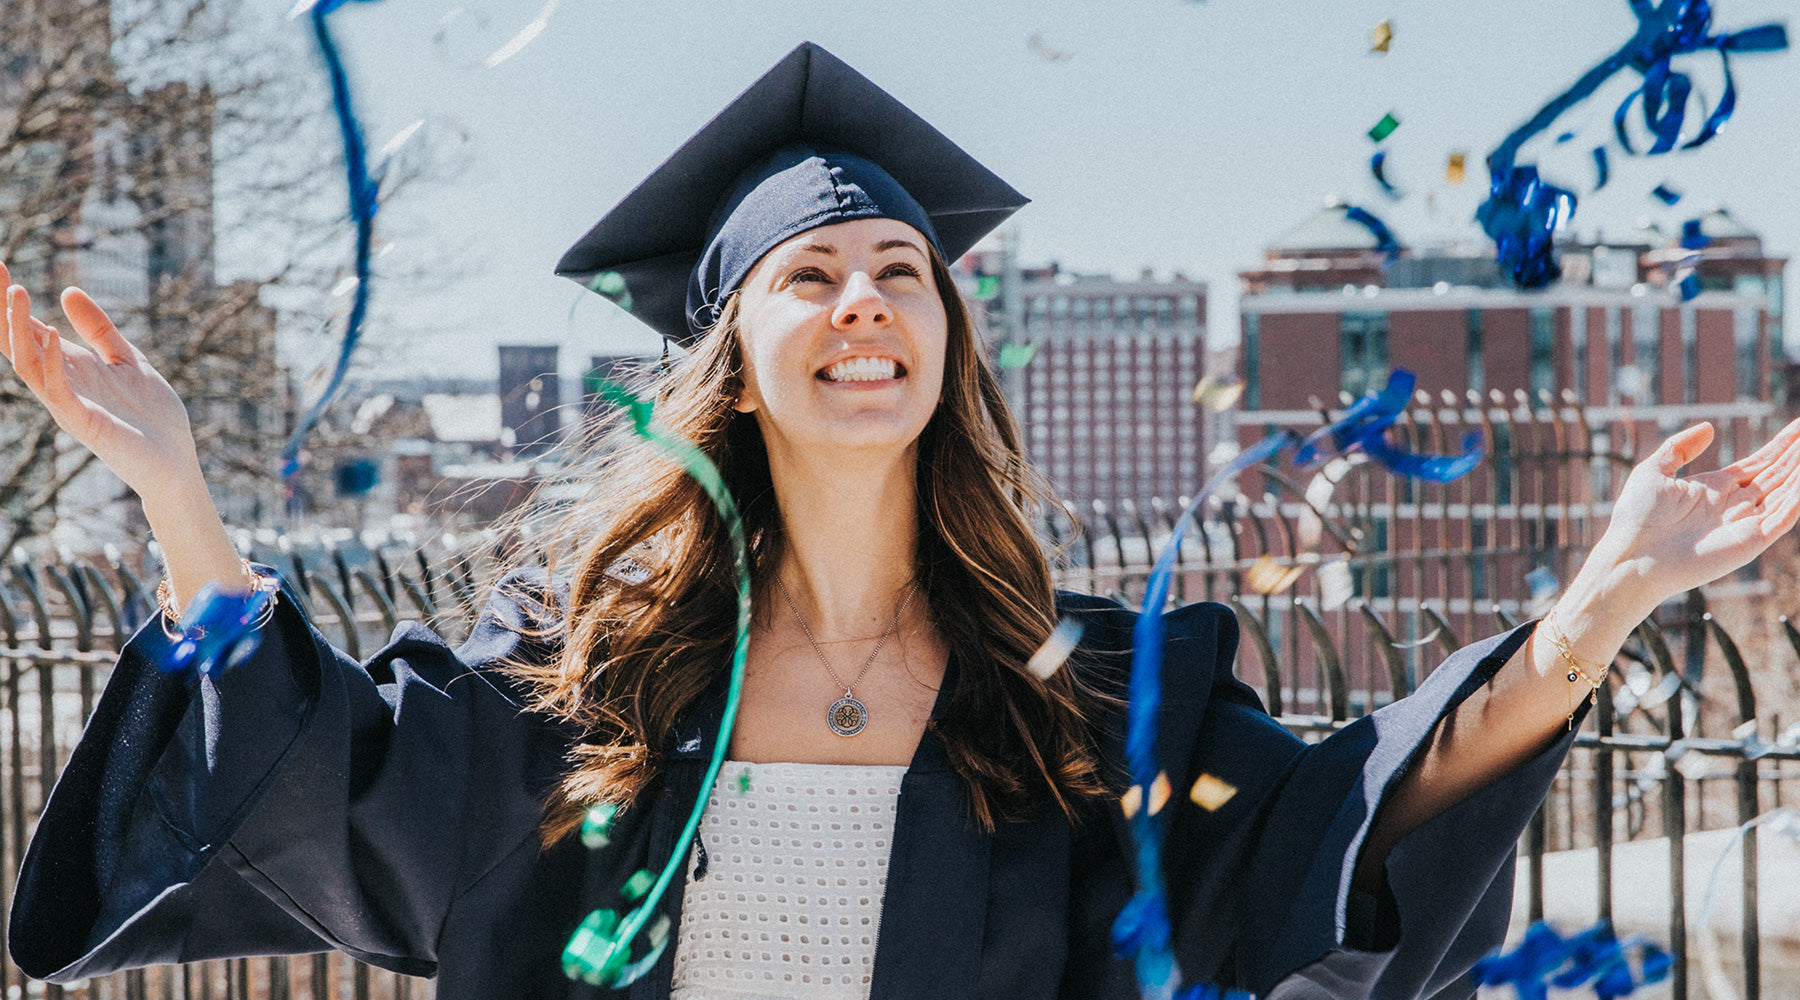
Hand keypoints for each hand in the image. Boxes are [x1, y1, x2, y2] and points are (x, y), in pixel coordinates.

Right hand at [1, 262, 204, 503]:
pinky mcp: (85, 425)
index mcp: (70, 368)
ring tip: (17, 292)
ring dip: (20, 330)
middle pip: (18, 343)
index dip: (11, 300)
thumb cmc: (153, 415)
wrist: (176, 461)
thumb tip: (67, 290)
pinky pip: (59, 392)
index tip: (0, 264)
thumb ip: (99, 329)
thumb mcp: (128, 359)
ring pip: (29, 365)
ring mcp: (69, 405)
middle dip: (3, 310)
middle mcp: (61, 384)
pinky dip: (52, 362)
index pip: (29, 329)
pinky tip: (51, 335)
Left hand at [1579, 419, 1799, 612]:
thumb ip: (1679, 448)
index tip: (1798, 427)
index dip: (1779, 447)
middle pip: (1776, 476)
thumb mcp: (1653, 472)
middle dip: (1796, 455)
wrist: (1633, 556)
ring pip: (1785, 493)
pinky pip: (1784, 516)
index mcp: (1713, 490)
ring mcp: (1744, 524)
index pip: (1756, 465)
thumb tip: (1709, 427)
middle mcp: (1733, 506)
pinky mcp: (1751, 541)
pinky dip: (1797, 498)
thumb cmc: (1636, 519)